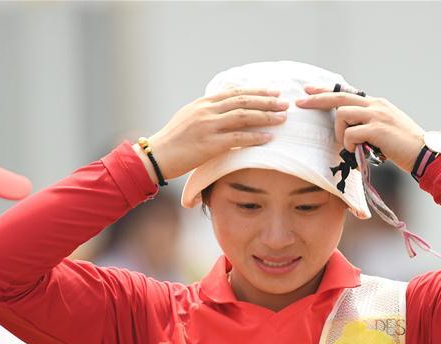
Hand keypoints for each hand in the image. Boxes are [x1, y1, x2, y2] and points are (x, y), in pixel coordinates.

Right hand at [141, 89, 289, 181]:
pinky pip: (237, 138)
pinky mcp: (209, 144)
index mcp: (203, 104)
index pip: (234, 92)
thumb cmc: (173, 141)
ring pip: (243, 116)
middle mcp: (206, 111)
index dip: (255, 91)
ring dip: (265, 116)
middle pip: (242, 101)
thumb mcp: (189, 119)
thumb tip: (224, 112)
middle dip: (266, 101)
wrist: (156, 156)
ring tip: (282, 118)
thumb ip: (207, 114)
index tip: (272, 92)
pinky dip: (254, 137)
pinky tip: (268, 137)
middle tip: (284, 102)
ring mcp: (208, 126)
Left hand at [295, 87, 424, 172]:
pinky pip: (350, 134)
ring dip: (340, 133)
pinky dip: (349, 145)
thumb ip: (367, 125)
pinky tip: (357, 154)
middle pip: (339, 97)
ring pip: (342, 115)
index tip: (309, 90)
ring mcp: (376, 115)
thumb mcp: (384, 129)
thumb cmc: (403, 147)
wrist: (424, 153)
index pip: (346, 92)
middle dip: (317, 100)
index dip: (326, 90)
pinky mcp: (377, 129)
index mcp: (376, 103)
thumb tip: (349, 131)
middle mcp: (375, 104)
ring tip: (350, 147)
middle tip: (300, 104)